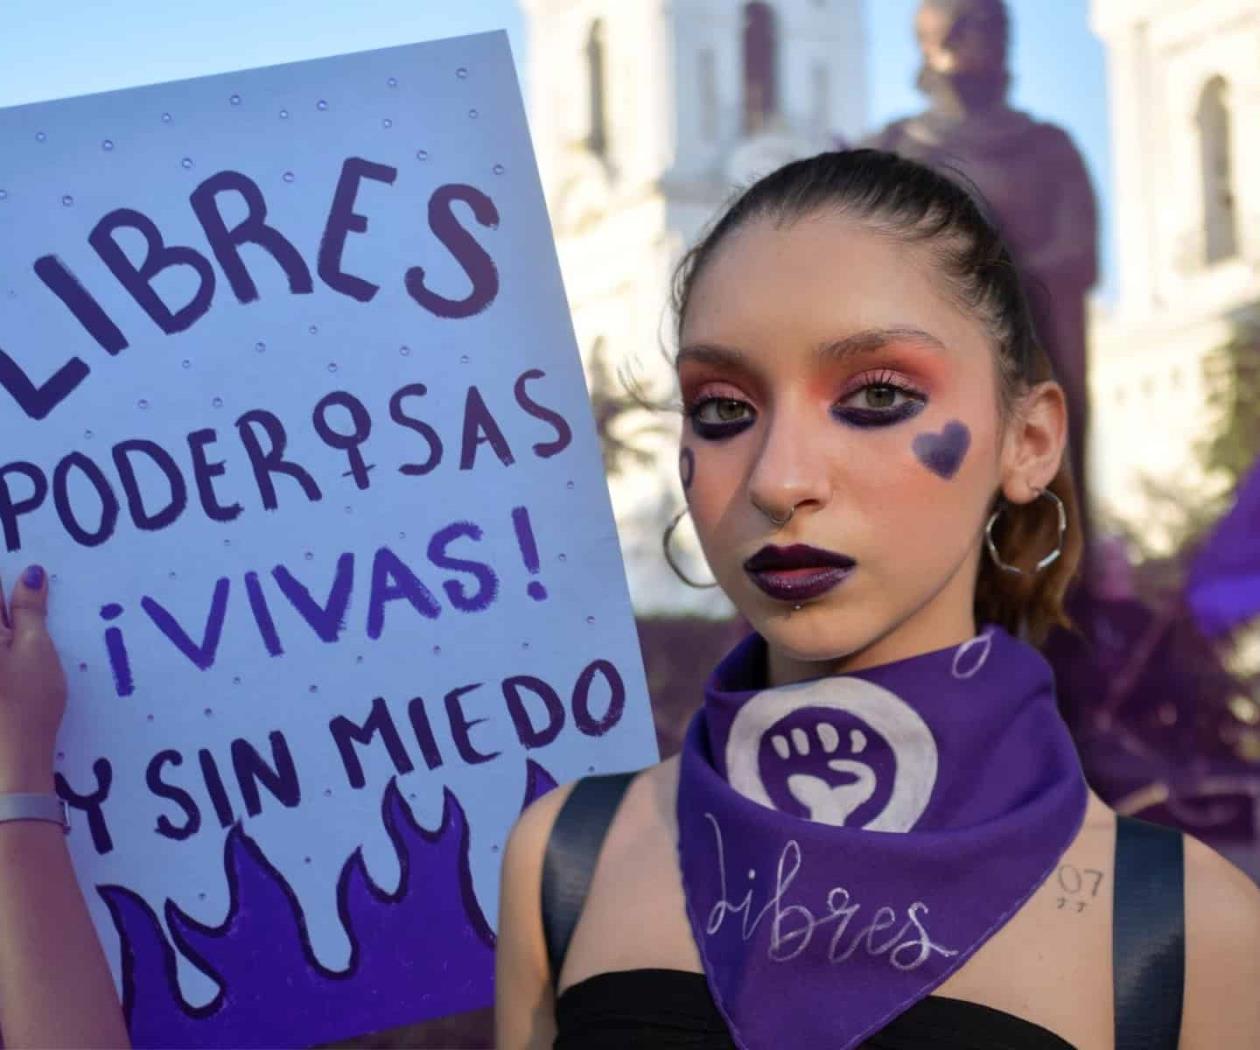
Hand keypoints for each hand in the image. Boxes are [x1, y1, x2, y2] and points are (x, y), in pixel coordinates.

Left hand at [0, 567, 66, 793]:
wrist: (8, 759)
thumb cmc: (27, 701)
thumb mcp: (36, 648)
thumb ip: (29, 608)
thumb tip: (30, 572)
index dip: (12, 589)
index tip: (28, 591)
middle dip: (9, 616)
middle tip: (26, 633)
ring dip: (10, 637)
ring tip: (19, 657)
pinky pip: (0, 655)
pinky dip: (6, 655)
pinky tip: (11, 673)